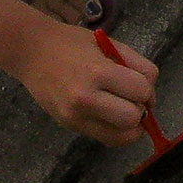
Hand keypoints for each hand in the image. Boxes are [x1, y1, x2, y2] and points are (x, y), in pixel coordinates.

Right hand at [15, 25, 160, 145]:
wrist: (31, 52)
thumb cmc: (72, 44)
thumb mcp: (109, 44)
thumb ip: (136, 65)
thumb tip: (151, 93)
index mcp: (97, 71)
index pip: (142, 90)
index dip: (148, 88)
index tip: (141, 84)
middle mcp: (86, 98)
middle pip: (133, 118)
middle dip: (140, 108)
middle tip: (132, 98)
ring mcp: (76, 116)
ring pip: (122, 136)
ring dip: (131, 125)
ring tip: (123, 109)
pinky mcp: (70, 126)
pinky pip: (106, 139)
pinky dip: (116, 131)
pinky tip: (112, 117)